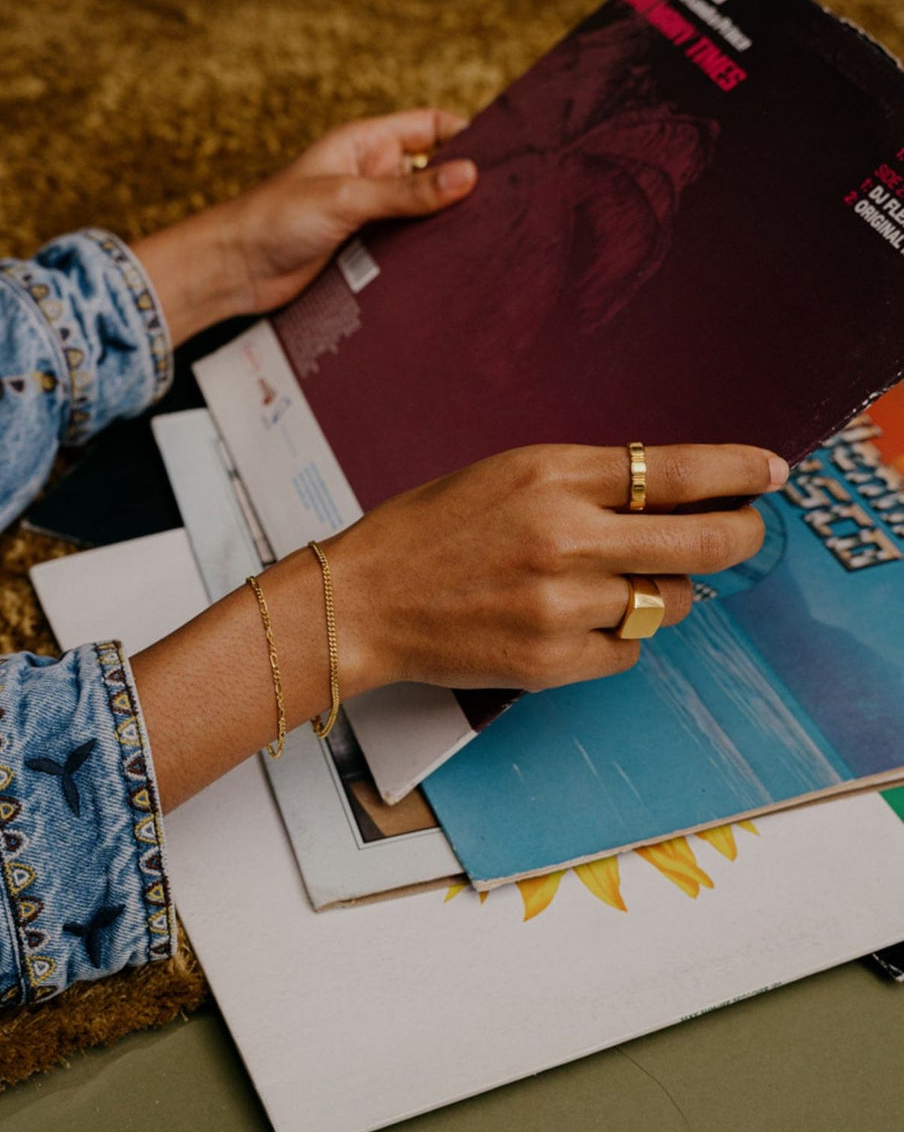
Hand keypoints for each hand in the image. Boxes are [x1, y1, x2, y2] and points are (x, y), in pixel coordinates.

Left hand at [132, 110, 476, 343]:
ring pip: (423, 215)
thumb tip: (471, 176)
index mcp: (366, 143)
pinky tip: (453, 272)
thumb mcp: (347, 199)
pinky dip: (426, 258)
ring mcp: (368, 215)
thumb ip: (408, 192)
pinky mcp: (361, 251)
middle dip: (465, 187)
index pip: (433, 126)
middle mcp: (371, 174)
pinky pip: (405, 249)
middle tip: (511, 206)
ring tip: (491, 242)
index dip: (469, 135)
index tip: (508, 155)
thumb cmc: (274, 220)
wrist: (232, 271)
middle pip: (434, 172)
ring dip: (446, 228)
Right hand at [327, 442, 785, 694]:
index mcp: (551, 474)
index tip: (769, 473)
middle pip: (702, 543)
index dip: (738, 471)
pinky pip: (629, 651)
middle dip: (739, 536)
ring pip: (669, 603)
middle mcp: (564, 536)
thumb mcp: (508, 475)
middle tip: (744, 532)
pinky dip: (617, 637)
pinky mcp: (553, 661)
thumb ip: (588, 481)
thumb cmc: (430, 532)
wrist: (363, 602)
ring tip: (612, 583)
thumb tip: (676, 494)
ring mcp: (561, 605)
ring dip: (662, 593)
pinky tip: (573, 622)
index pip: (676, 470)